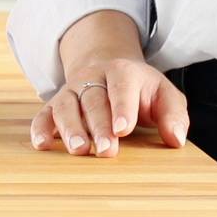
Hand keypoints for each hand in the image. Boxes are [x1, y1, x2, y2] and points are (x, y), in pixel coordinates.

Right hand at [28, 47, 187, 157]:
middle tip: (106, 151)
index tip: (123, 129)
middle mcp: (92, 78)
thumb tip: (176, 139)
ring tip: (79, 150)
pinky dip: (40, 129)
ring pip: (65, 106)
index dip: (122, 107)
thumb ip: (173, 114)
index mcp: (122, 72)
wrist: (106, 66)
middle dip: (98, 125)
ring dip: (70, 128)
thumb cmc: (140, 89)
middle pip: (93, 99)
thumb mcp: (163, 94)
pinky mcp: (55, 104)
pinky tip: (42, 145)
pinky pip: (43, 114)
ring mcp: (71, 90)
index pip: (121, 87)